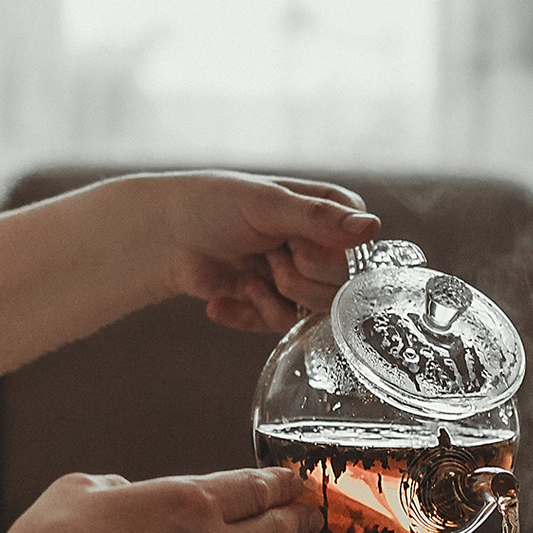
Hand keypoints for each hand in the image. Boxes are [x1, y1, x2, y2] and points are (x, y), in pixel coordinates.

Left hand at [144, 172, 380, 331]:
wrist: (159, 235)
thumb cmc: (212, 204)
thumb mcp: (267, 204)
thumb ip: (320, 219)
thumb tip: (373, 227)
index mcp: (326, 213)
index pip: (358, 247)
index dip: (329, 254)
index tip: (296, 244)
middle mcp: (317, 246)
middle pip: (340, 286)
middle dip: (300, 278)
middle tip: (272, 259)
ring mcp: (294, 278)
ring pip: (313, 312)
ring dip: (276, 299)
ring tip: (249, 277)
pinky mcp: (268, 306)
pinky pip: (277, 327)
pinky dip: (247, 315)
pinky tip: (220, 299)